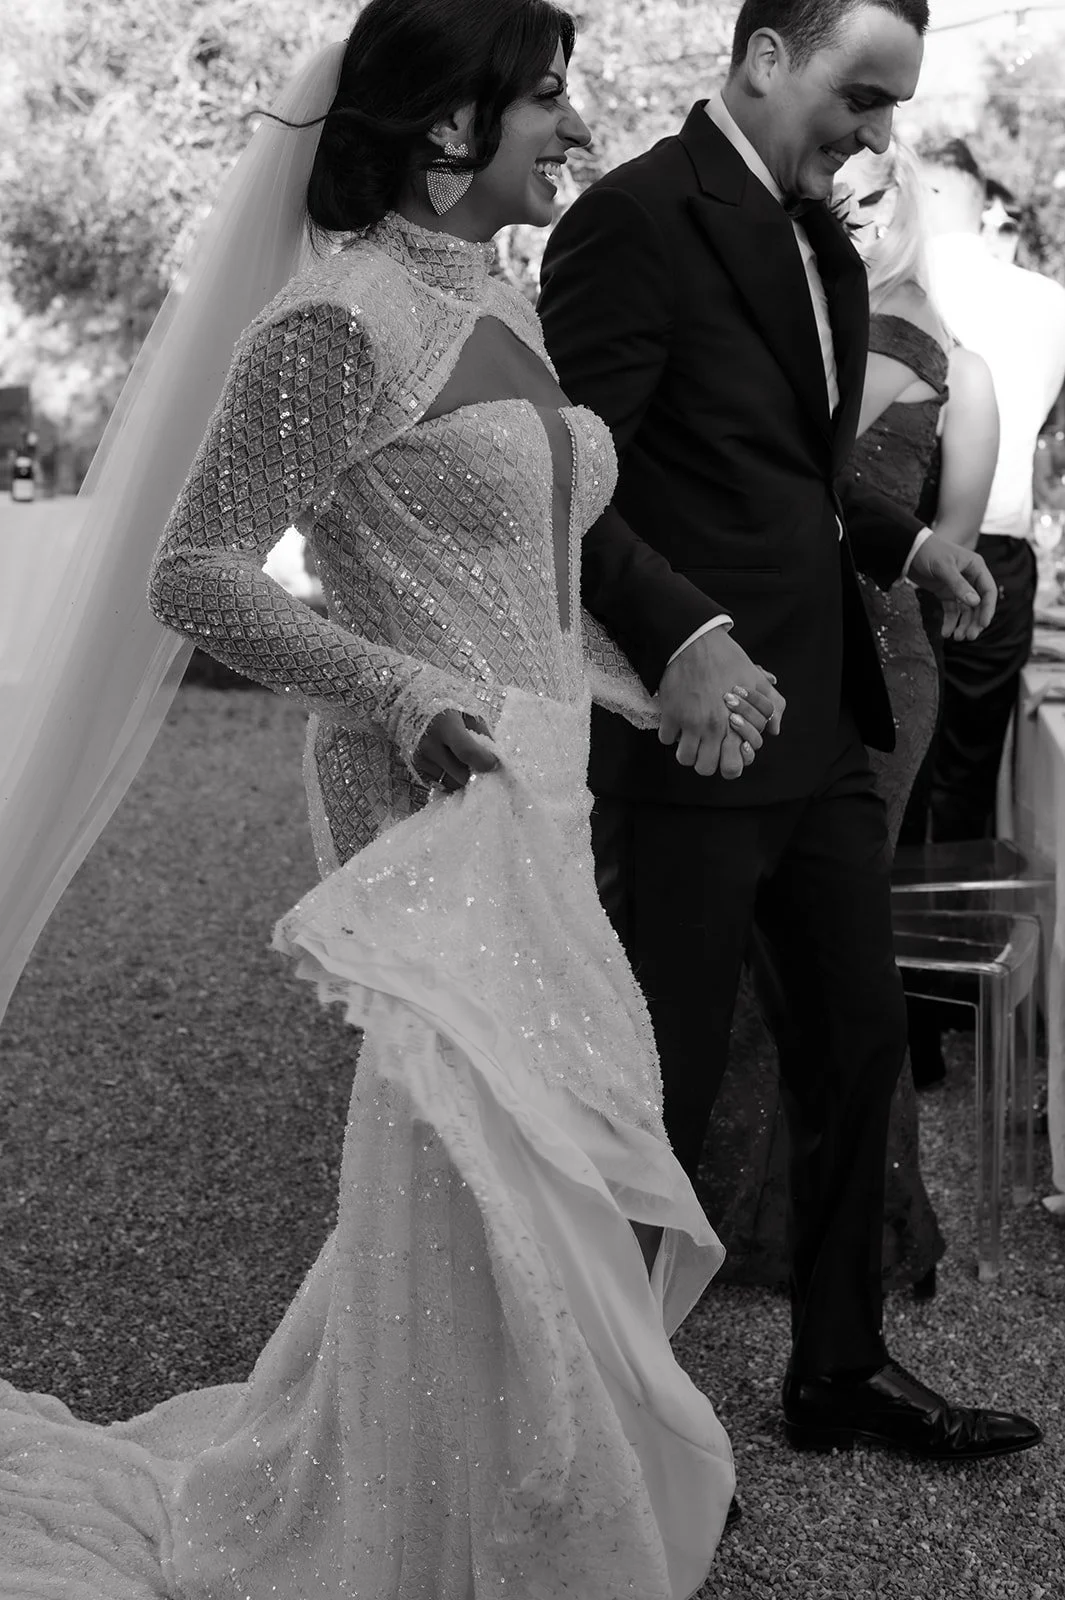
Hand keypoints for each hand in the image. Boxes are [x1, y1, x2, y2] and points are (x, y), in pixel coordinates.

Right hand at [413, 710, 498, 790]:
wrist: (412, 705)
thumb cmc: (447, 707)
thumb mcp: (469, 714)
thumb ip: (484, 737)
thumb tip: (496, 762)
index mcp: (445, 724)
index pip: (467, 752)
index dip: (484, 762)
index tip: (493, 763)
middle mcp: (429, 744)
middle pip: (461, 775)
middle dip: (473, 772)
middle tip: (477, 763)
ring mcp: (419, 759)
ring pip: (451, 783)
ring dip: (460, 776)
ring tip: (459, 759)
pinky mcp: (414, 769)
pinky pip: (439, 784)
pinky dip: (448, 776)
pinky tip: (447, 762)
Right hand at [658, 628, 784, 779]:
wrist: (695, 641)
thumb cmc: (727, 659)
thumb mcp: (756, 680)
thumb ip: (772, 705)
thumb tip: (774, 729)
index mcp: (733, 724)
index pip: (732, 767)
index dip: (731, 763)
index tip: (728, 749)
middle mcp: (711, 728)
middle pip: (705, 768)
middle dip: (707, 760)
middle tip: (708, 746)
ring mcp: (688, 723)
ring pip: (684, 758)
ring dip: (688, 750)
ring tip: (692, 736)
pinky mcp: (669, 714)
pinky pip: (666, 738)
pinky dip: (671, 733)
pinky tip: (678, 721)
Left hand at [907, 533, 997, 640]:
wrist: (908, 549)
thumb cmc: (929, 552)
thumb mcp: (944, 567)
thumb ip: (958, 585)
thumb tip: (975, 603)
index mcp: (976, 567)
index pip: (988, 591)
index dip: (988, 609)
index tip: (983, 624)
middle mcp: (970, 578)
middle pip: (978, 604)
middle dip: (975, 621)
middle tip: (969, 637)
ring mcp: (958, 586)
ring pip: (966, 610)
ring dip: (963, 624)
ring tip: (957, 638)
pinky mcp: (946, 593)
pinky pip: (952, 610)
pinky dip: (950, 621)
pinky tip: (945, 633)